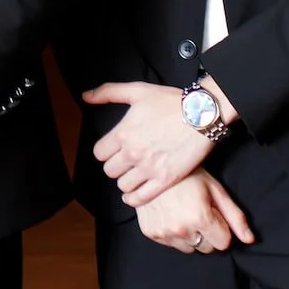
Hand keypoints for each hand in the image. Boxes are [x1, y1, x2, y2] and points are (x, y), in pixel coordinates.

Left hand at [84, 79, 226, 199]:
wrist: (203, 114)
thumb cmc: (171, 101)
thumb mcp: (137, 91)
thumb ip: (108, 93)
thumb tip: (86, 96)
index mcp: (122, 133)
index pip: (99, 153)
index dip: (106, 152)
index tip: (114, 150)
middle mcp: (132, 153)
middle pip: (110, 170)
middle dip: (116, 166)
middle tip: (126, 162)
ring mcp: (148, 168)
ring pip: (123, 185)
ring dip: (126, 181)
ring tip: (134, 175)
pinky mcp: (165, 180)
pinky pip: (140, 198)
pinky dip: (135, 198)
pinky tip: (136, 193)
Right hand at [132, 168, 255, 253]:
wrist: (153, 166)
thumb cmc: (188, 174)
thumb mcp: (216, 190)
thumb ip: (236, 217)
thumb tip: (250, 239)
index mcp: (200, 218)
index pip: (223, 244)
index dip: (222, 229)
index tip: (214, 216)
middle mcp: (181, 229)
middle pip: (206, 248)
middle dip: (207, 234)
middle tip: (199, 212)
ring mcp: (163, 232)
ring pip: (189, 248)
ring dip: (190, 236)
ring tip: (184, 213)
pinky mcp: (150, 232)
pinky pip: (171, 244)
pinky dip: (173, 234)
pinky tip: (171, 215)